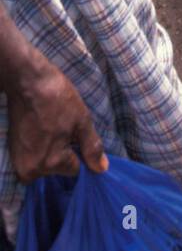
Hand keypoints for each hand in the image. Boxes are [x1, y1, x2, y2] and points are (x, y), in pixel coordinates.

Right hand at [7, 53, 107, 182]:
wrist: (28, 81)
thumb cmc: (58, 98)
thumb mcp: (82, 121)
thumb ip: (92, 147)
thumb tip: (101, 169)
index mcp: (51, 163)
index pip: (75, 169)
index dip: (78, 151)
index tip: (73, 134)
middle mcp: (31, 170)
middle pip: (58, 169)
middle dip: (63, 152)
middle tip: (59, 128)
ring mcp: (18, 162)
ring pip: (45, 165)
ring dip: (50, 151)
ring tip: (49, 128)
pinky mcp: (11, 153)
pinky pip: (32, 159)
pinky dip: (38, 148)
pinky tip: (40, 130)